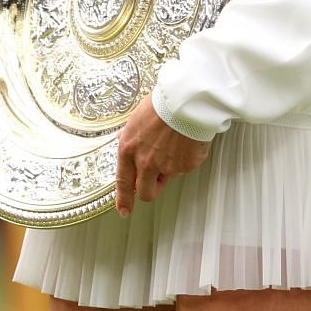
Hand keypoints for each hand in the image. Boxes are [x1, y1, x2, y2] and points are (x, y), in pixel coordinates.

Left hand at [116, 96, 211, 212]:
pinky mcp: (186, 165)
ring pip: (168, 177)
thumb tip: (124, 139)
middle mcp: (146, 162)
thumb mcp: (136, 118)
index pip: (123, 183)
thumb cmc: (163, 103)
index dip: (123, 200)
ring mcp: (167, 166)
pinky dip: (187, 157)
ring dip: (171, 167)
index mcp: (129, 150)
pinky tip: (187, 141)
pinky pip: (185, 167)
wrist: (187, 100)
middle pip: (146, 192)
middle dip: (150, 190)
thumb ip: (130, 135)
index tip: (124, 210)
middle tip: (157, 180)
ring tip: (176, 143)